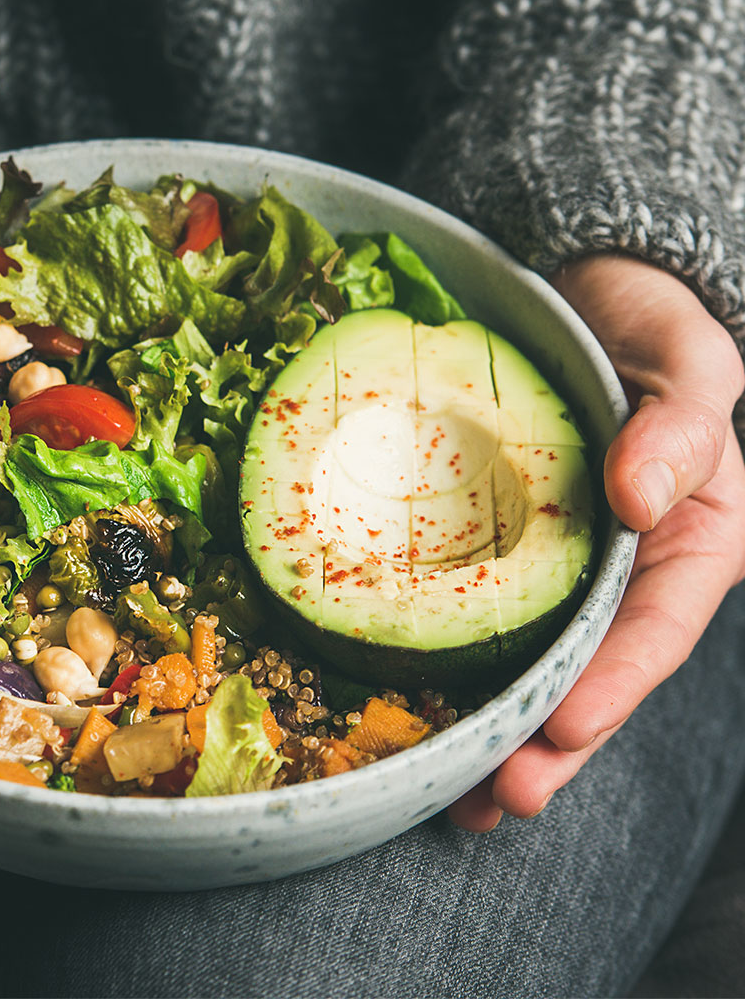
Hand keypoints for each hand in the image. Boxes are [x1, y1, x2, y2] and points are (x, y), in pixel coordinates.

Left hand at [449, 255, 744, 831]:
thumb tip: (640, 495)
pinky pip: (473, 607)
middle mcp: (621, 570)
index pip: (654, 630)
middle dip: (546, 744)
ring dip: (495, 730)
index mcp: (685, 542)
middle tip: (494, 799)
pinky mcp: (494, 545)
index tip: (563, 727)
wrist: (584, 296)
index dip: (613, 686)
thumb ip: (682, 427)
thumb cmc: (648, 328)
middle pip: (590, 673)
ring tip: (451, 795)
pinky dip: (448, 662)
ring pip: (532, 661)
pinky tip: (406, 704)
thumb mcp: (688, 363)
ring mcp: (555, 563)